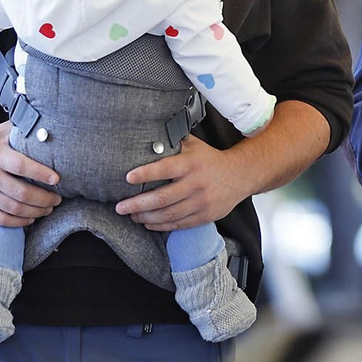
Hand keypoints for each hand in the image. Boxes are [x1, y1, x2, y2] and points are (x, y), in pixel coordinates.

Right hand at [0, 121, 61, 227]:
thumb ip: (21, 129)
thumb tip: (48, 126)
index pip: (21, 166)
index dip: (41, 174)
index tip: (57, 179)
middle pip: (21, 193)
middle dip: (45, 198)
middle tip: (58, 198)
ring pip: (14, 209)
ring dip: (36, 212)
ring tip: (49, 208)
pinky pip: (1, 219)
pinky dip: (19, 222)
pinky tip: (31, 218)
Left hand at [116, 135, 249, 231]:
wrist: (240, 175)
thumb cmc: (211, 160)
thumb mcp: (194, 146)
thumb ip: (173, 143)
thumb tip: (147, 135)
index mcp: (191, 164)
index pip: (164, 169)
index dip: (145, 174)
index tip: (128, 178)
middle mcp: (196, 184)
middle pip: (162, 198)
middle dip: (138, 204)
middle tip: (120, 207)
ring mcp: (201, 202)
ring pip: (169, 214)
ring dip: (146, 217)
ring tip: (132, 215)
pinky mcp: (205, 215)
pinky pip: (179, 224)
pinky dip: (161, 225)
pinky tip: (149, 223)